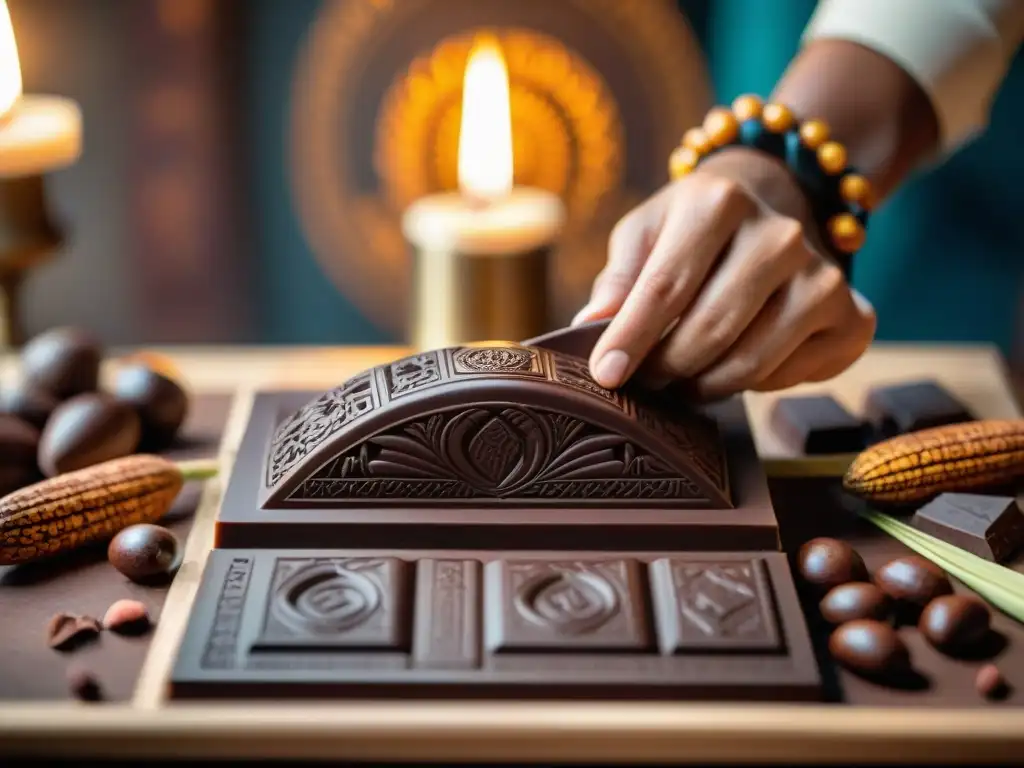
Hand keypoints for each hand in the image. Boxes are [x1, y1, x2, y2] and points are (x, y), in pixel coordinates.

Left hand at [573, 147, 875, 399]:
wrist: (774, 207)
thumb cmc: (692, 230)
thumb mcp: (646, 234)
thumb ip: (618, 278)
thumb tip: (589, 325)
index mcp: (720, 201)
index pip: (665, 287)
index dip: (631, 339)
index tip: (605, 375)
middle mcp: (780, 234)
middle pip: (709, 331)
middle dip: (666, 368)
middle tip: (646, 380)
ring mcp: (824, 275)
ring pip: (750, 362)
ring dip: (705, 384)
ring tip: (684, 378)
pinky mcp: (852, 316)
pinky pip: (789, 377)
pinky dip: (754, 385)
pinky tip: (737, 363)